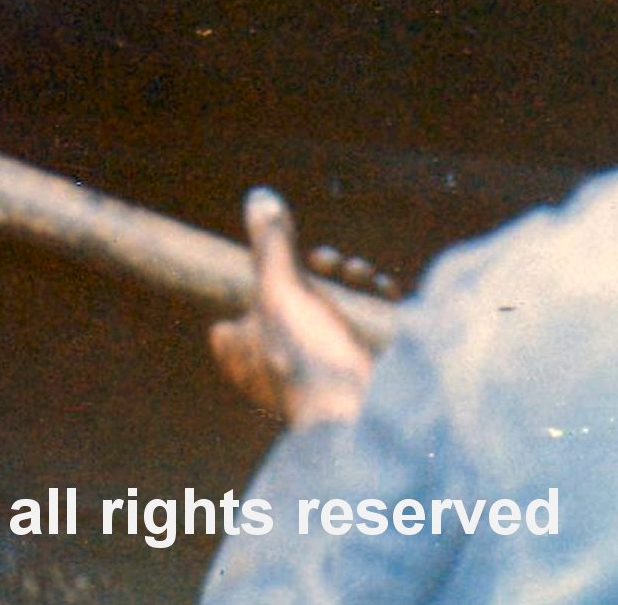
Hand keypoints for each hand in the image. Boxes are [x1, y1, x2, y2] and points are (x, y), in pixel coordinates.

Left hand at [209, 188, 375, 427]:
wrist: (362, 419)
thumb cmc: (307, 357)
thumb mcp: (279, 288)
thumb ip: (269, 244)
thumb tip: (258, 197)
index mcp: (241, 349)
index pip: (232, 314)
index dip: (257, 282)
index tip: (281, 261)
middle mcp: (274, 363)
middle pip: (291, 301)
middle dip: (318, 273)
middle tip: (333, 264)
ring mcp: (315, 371)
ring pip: (329, 311)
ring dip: (349, 285)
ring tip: (363, 276)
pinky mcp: (353, 373)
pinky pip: (360, 329)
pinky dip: (372, 306)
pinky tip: (385, 291)